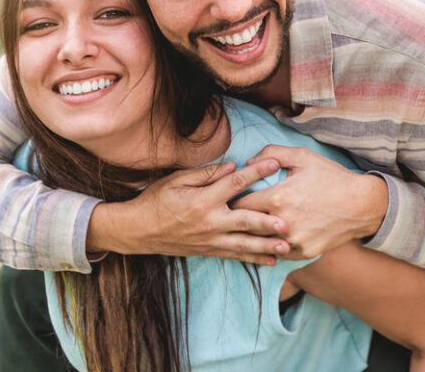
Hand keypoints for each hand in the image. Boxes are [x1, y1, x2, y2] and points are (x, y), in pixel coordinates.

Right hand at [87, 159, 290, 264]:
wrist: (136, 231)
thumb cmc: (155, 200)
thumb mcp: (177, 180)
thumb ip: (207, 173)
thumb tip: (233, 166)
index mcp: (202, 200)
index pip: (234, 183)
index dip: (256, 172)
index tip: (275, 163)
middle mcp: (209, 222)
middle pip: (245, 221)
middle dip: (268, 222)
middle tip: (288, 223)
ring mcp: (209, 239)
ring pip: (243, 244)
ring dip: (266, 246)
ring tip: (286, 247)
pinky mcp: (208, 251)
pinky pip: (234, 256)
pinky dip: (253, 259)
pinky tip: (271, 261)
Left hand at [235, 145, 388, 259]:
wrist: (362, 204)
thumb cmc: (332, 177)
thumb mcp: (303, 156)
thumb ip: (272, 153)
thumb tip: (249, 161)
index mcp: (277, 198)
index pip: (239, 205)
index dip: (234, 202)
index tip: (233, 200)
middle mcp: (282, 223)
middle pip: (245, 227)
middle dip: (239, 221)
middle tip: (234, 217)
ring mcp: (292, 241)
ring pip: (260, 243)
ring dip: (255, 236)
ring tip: (250, 230)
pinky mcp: (303, 253)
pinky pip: (278, 252)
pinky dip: (274, 246)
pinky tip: (272, 239)